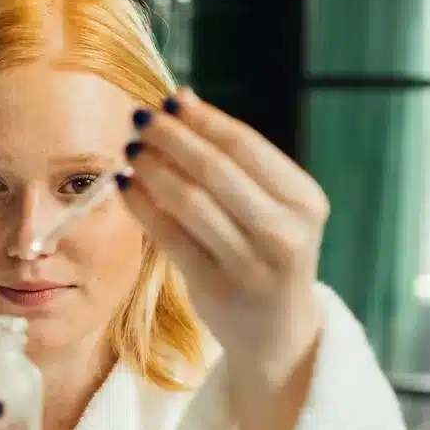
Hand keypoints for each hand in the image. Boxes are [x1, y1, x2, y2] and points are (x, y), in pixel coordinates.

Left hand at [120, 87, 329, 391]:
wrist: (277, 331)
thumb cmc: (268, 252)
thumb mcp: (273, 206)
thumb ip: (235, 159)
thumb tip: (182, 98)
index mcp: (304, 202)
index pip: (245, 146)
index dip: (201, 119)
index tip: (169, 99)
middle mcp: (284, 233)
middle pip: (215, 170)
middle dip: (171, 138)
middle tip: (139, 118)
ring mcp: (250, 264)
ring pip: (189, 202)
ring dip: (152, 169)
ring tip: (130, 150)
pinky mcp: (214, 288)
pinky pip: (169, 236)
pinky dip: (142, 205)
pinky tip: (124, 184)